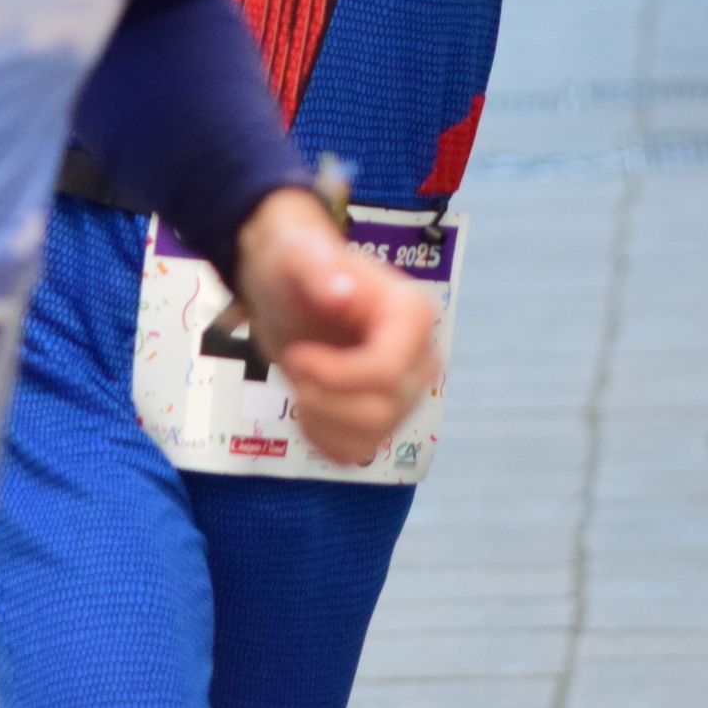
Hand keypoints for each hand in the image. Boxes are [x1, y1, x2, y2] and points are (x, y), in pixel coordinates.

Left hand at [235, 188, 441, 465]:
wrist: (286, 283)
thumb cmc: (296, 262)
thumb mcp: (298, 255)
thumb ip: (318, 269)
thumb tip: (343, 294)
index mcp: (413, 315)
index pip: (388, 373)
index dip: (336, 376)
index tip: (298, 355)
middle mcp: (420, 358)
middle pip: (382, 411)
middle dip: (325, 397)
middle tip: (295, 361)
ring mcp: (404, 394)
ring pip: (369, 438)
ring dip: (319, 418)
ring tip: (300, 380)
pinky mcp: (381, 418)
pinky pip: (354, 452)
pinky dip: (321, 437)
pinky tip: (308, 403)